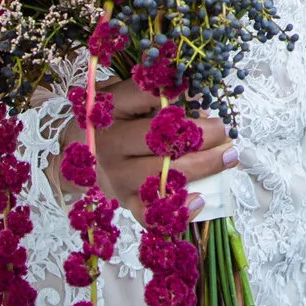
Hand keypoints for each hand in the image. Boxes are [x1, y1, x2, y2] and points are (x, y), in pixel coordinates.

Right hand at [54, 77, 232, 222]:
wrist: (76, 155)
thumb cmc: (113, 119)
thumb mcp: (126, 95)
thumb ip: (157, 92)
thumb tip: (199, 94)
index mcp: (111, 109)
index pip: (147, 95)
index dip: (180, 94)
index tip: (204, 94)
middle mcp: (110, 143)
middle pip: (161, 139)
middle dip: (202, 134)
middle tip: (224, 129)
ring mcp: (116, 175)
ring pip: (164, 176)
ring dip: (204, 166)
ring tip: (229, 156)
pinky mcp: (124, 201)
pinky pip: (151, 213)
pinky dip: (178, 210)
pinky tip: (199, 199)